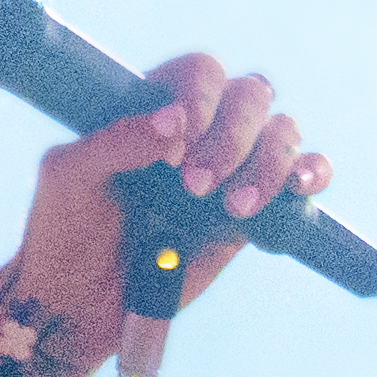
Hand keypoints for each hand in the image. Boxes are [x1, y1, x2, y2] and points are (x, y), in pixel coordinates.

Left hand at [0, 56, 333, 376]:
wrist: (79, 304)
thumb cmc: (64, 230)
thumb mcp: (69, 177)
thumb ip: (115, 142)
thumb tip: (175, 123)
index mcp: (153, 108)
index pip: (198, 72)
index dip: (201, 96)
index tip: (180, 138)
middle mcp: (199, 130)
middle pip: (250, 96)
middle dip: (232, 137)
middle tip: (194, 185)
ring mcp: (231, 169)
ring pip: (281, 132)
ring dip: (267, 163)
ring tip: (231, 206)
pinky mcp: (254, 212)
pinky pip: (303, 177)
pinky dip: (312, 173)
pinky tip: (295, 188)